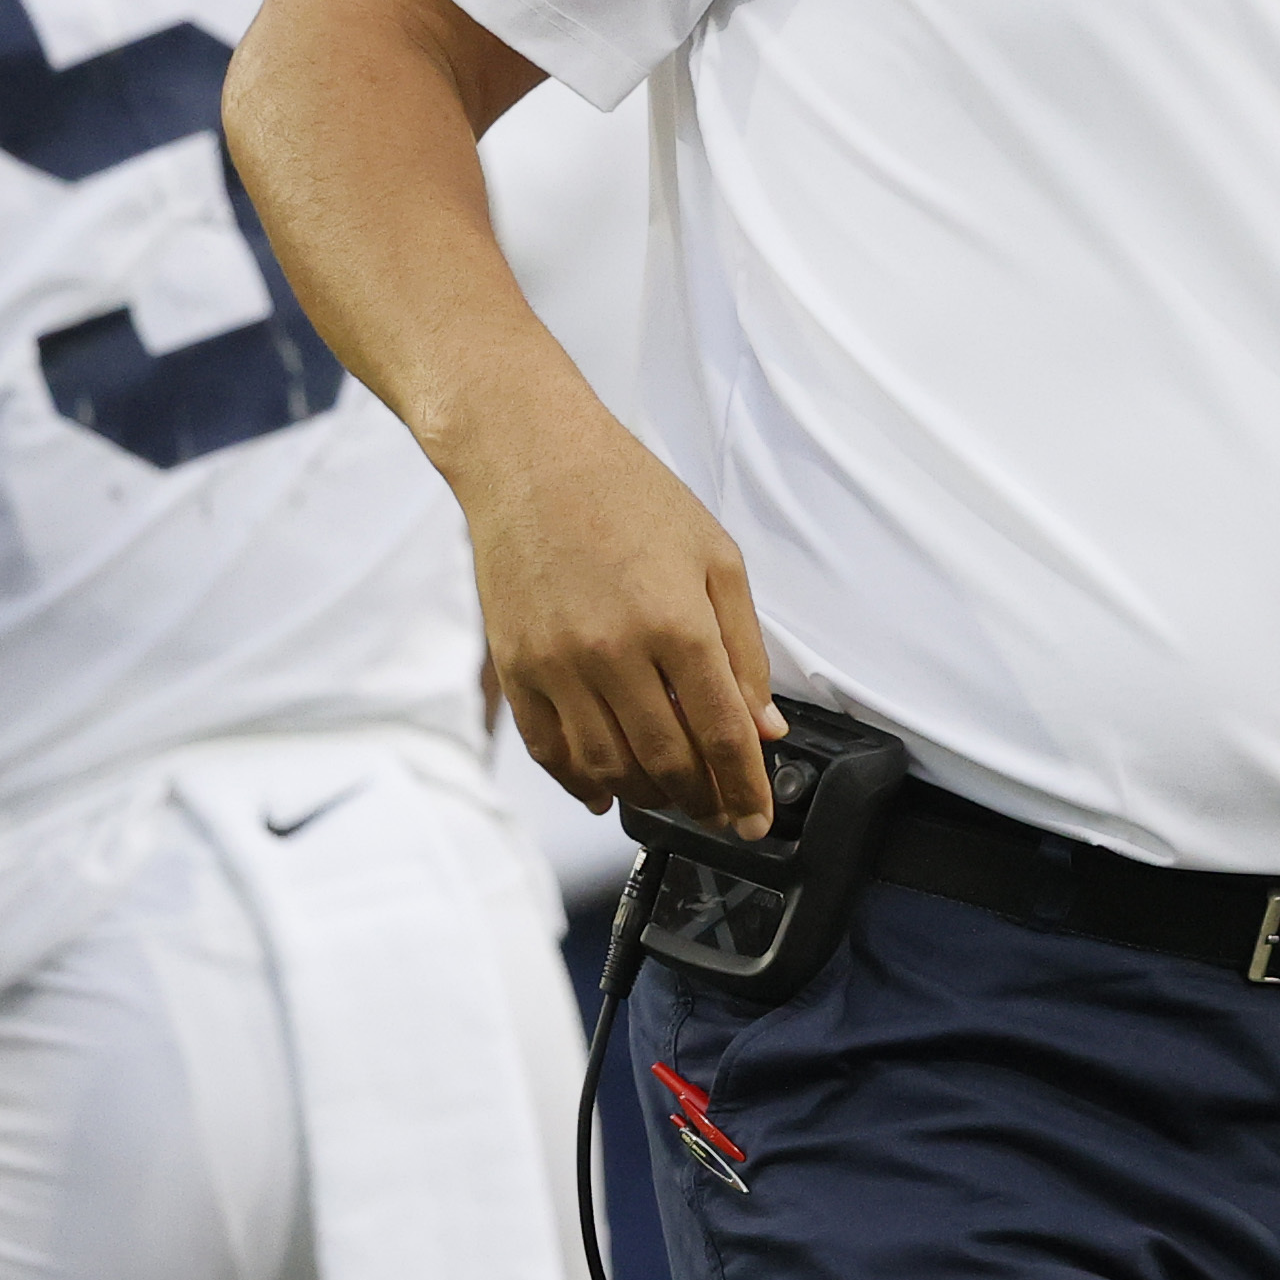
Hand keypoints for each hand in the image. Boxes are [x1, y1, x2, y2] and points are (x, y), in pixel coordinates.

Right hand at [457, 378, 783, 836]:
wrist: (531, 457)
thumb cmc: (630, 496)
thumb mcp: (716, 557)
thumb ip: (746, 648)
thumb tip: (765, 728)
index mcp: (677, 622)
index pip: (723, 735)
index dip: (745, 791)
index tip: (757, 821)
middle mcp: (615, 652)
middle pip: (667, 764)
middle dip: (702, 802)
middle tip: (720, 811)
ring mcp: (557, 665)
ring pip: (608, 769)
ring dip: (647, 797)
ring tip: (671, 796)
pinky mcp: (515, 668)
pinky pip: (549, 752)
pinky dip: (581, 784)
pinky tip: (606, 791)